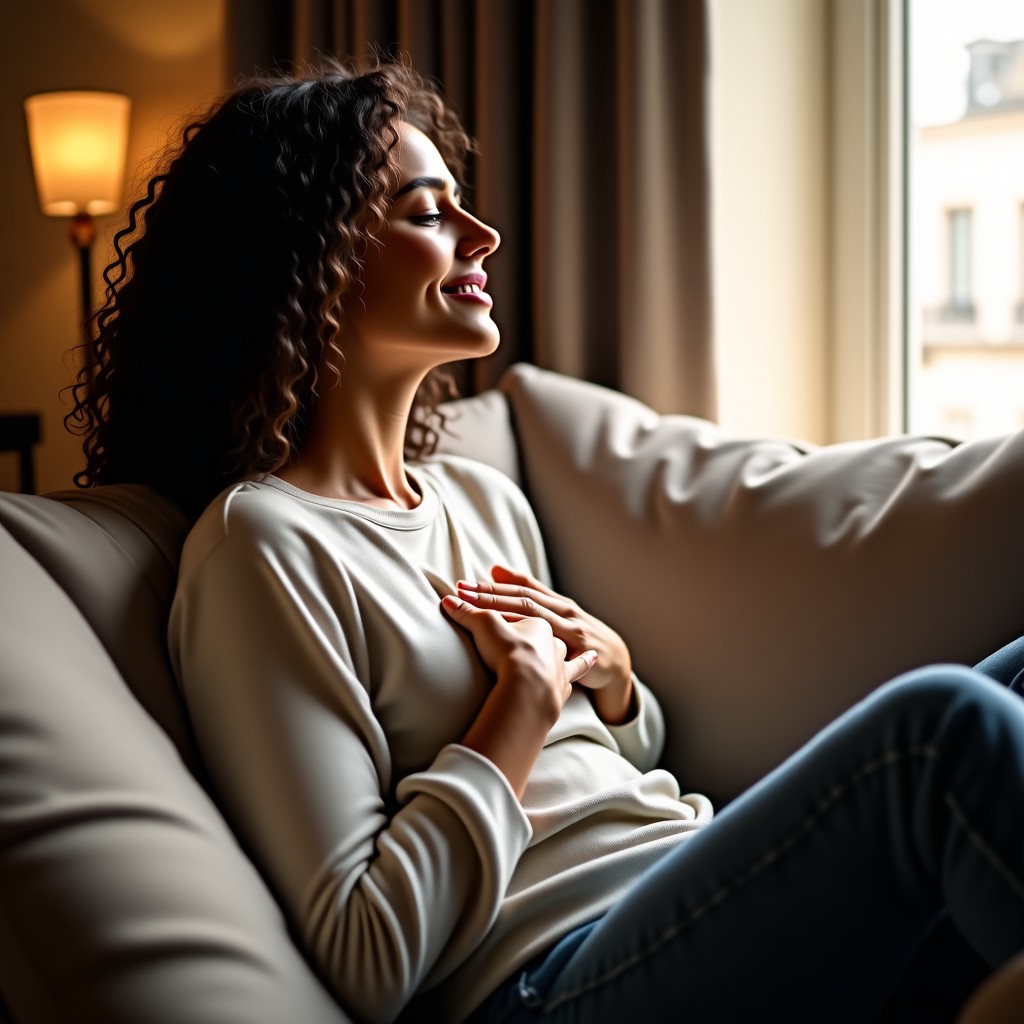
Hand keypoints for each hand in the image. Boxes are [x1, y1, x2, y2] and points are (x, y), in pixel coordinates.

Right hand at [442, 594, 596, 795]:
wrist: (531, 690)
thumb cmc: (509, 654)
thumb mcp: (484, 627)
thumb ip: (467, 614)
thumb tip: (447, 601)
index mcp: (538, 621)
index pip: (518, 605)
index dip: (500, 600)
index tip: (491, 601)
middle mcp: (555, 637)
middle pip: (542, 623)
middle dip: (532, 615)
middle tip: (525, 612)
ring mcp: (561, 661)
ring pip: (562, 645)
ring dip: (558, 638)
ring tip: (558, 635)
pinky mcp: (564, 686)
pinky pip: (577, 671)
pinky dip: (584, 663)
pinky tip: (592, 658)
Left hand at [456, 566, 634, 723]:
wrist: (618, 663)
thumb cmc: (582, 637)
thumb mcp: (558, 615)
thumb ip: (530, 596)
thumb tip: (496, 571)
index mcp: (557, 603)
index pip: (522, 589)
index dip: (493, 585)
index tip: (464, 583)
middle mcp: (565, 611)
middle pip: (523, 599)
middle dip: (491, 594)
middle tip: (462, 591)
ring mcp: (573, 629)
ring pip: (535, 616)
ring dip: (503, 610)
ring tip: (477, 609)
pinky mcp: (581, 649)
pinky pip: (552, 642)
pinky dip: (531, 637)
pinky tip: (512, 637)